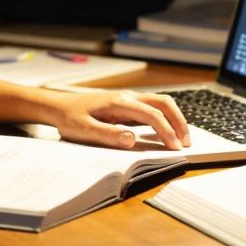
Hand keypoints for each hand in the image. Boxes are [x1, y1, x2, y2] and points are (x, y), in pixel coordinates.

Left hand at [47, 90, 189, 149]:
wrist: (59, 106)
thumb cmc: (70, 118)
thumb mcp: (83, 130)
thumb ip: (108, 135)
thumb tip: (132, 139)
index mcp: (119, 102)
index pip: (151, 115)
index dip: (166, 131)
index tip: (175, 147)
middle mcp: (128, 97)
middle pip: (163, 103)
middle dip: (178, 121)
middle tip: (186, 142)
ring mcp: (129, 98)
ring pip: (160, 102)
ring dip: (174, 118)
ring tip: (181, 138)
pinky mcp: (128, 104)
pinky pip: (153, 107)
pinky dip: (165, 117)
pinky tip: (166, 132)